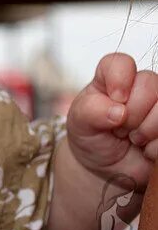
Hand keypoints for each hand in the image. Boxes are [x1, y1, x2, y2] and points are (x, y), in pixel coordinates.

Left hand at [66, 53, 157, 188]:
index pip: (121, 62)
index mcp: (112, 78)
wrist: (106, 167)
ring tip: (133, 138)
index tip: (114, 99)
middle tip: (119, 128)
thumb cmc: (91, 137)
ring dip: (146, 130)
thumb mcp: (80, 123)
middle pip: (150, 83)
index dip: (119, 80)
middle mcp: (140, 86)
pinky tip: (146, 149)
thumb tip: (117, 110)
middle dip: (131, 113)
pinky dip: (157, 147)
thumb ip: (91, 111)